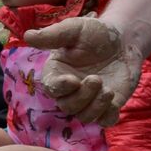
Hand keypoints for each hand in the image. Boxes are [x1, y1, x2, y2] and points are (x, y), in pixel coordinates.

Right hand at [23, 16, 139, 125]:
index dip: (60, 87)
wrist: (123, 40)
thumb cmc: (95, 33)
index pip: (51, 87)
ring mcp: (89, 100)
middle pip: (68, 106)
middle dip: (82, 96)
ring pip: (84, 116)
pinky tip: (114, 99)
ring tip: (108, 90)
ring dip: (96, 106)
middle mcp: (70, 91)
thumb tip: (27, 36)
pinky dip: (108, 115)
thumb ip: (53, 35)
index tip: (73, 80)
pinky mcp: (107, 106)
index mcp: (57, 73)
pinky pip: (105, 120)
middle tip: (97, 79)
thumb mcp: (74, 30)